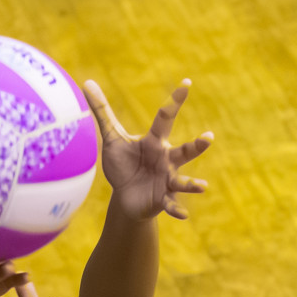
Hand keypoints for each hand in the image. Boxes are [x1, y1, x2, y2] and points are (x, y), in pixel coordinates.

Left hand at [86, 79, 211, 220]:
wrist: (126, 196)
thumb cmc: (124, 164)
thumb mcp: (112, 137)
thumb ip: (102, 110)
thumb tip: (86, 81)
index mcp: (155, 141)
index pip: (165, 117)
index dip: (175, 101)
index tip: (187, 83)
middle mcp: (166, 159)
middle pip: (184, 151)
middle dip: (197, 146)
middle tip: (209, 137)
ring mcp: (167, 180)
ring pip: (182, 180)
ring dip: (192, 184)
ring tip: (202, 186)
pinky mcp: (162, 199)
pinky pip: (171, 204)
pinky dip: (176, 209)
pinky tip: (182, 215)